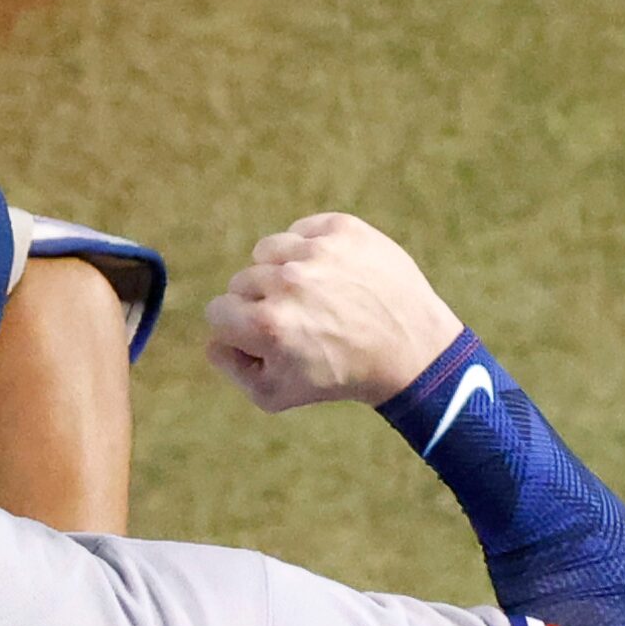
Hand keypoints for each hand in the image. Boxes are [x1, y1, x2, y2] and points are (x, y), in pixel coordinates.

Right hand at [204, 213, 462, 411]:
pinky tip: (328, 273)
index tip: (266, 338)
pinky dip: (307, 248)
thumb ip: (230, 368)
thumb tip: (214, 338)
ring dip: (279, 272)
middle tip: (298, 320)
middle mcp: (287, 283)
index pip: (217, 311)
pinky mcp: (342, 230)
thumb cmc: (339, 375)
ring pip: (266, 252)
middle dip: (260, 302)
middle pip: (241, 282)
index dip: (237, 328)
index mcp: (267, 325)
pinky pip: (299, 231)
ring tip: (311, 294)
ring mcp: (317, 252)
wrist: (410, 348)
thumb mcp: (275, 395)